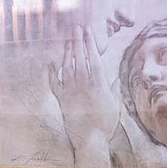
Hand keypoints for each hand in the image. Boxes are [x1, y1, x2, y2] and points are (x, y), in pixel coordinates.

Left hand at [46, 26, 121, 147]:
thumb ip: (113, 89)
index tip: (89, 31)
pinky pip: (55, 83)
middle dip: (78, 41)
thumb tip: (115, 77)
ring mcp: (71, 91)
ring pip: (67, 66)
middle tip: (77, 28)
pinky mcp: (62, 100)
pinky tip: (51, 64)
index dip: (91, 42)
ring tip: (69, 41)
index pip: (94, 58)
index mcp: (98, 84)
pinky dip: (52, 73)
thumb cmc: (105, 124)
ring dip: (67, 53)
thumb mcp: (114, 105)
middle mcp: (83, 84)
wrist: (89, 140)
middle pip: (80, 58)